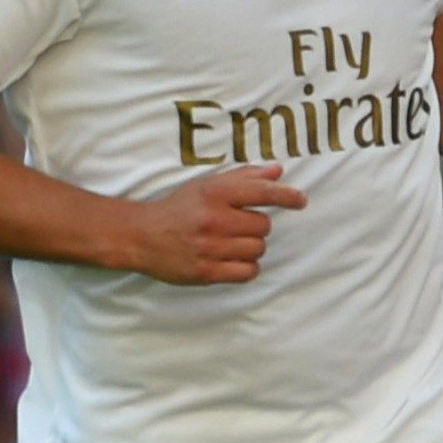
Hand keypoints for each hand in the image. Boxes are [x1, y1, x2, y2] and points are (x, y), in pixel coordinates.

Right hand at [122, 164, 303, 284]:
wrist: (141, 236)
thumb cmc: (178, 208)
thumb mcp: (206, 185)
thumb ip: (243, 178)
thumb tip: (277, 170)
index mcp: (215, 193)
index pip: (261, 192)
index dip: (285, 195)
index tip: (300, 200)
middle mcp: (214, 219)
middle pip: (263, 226)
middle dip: (256, 226)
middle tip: (236, 226)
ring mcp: (210, 248)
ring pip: (257, 250)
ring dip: (251, 247)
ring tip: (231, 243)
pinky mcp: (206, 272)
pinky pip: (247, 272)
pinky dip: (246, 267)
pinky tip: (234, 260)